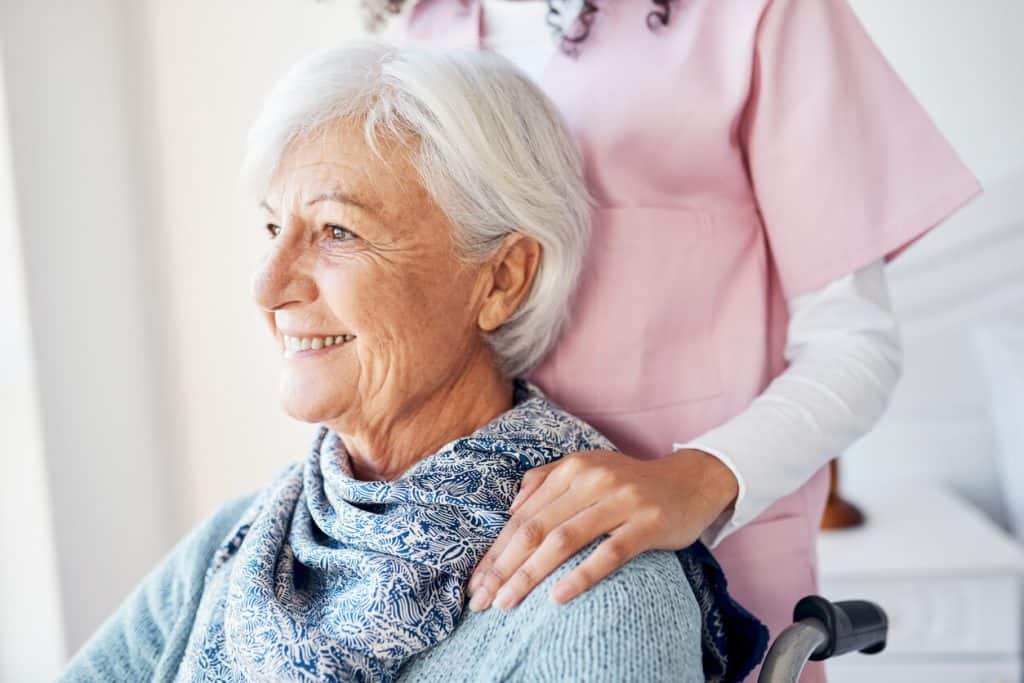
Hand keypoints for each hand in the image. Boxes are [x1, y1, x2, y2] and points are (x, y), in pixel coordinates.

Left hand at [466, 447, 739, 610]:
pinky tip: (558, 597)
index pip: (524, 516)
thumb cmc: (630, 483)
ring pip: (564, 540)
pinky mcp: (648, 524)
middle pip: (537, 529)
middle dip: (504, 567)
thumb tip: (511, 508)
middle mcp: (593, 480)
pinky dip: (581, 575)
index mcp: (573, 469)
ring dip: (530, 574)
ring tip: (507, 602)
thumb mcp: (587, 469)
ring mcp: (622, 501)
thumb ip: (546, 480)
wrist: (691, 481)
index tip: (476, 583)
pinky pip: (609, 553)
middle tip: (482, 600)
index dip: (496, 551)